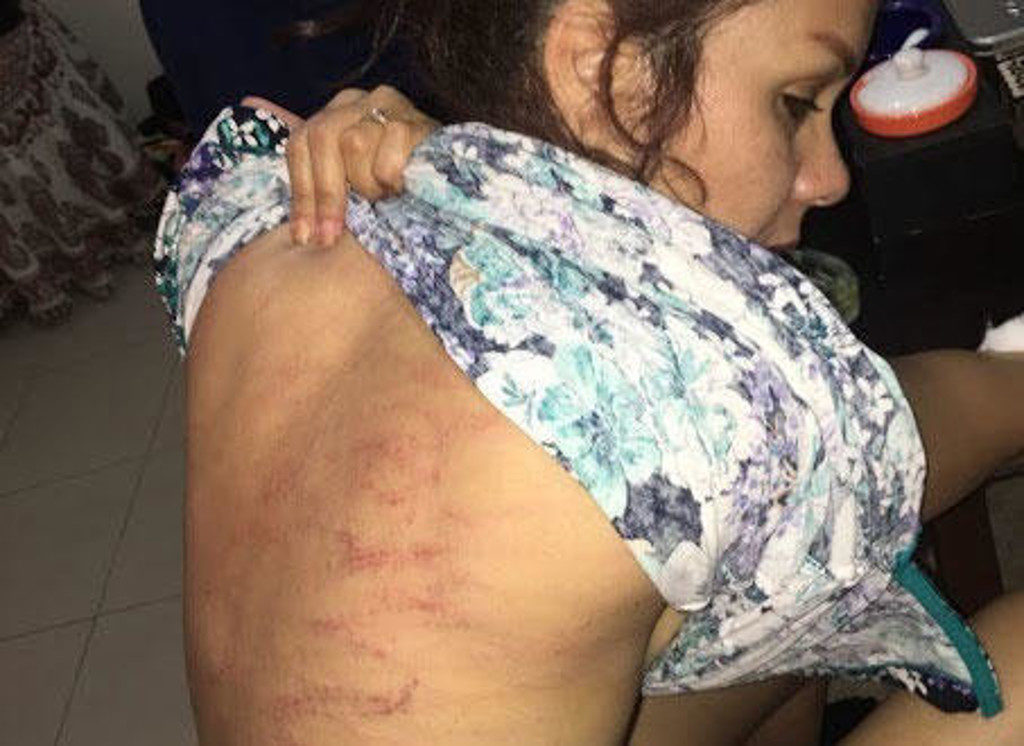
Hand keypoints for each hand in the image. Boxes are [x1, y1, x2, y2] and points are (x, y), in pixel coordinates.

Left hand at [284, 86, 438, 246]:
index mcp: (334, 114)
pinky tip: (402, 189)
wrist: (455, 176)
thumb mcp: (356, 186)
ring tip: (382, 199)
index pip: (300, 144)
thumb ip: (326, 192)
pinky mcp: (415, 119)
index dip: (300, 194)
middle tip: (331, 236)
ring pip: (353, 144)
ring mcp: (387, 104)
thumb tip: (297, 233)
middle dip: (325, 195)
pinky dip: (391, 180)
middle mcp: (356, 101)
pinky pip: (388, 156)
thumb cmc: (398, 187)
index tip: (305, 236)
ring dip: (366, 185)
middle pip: (321, 138)